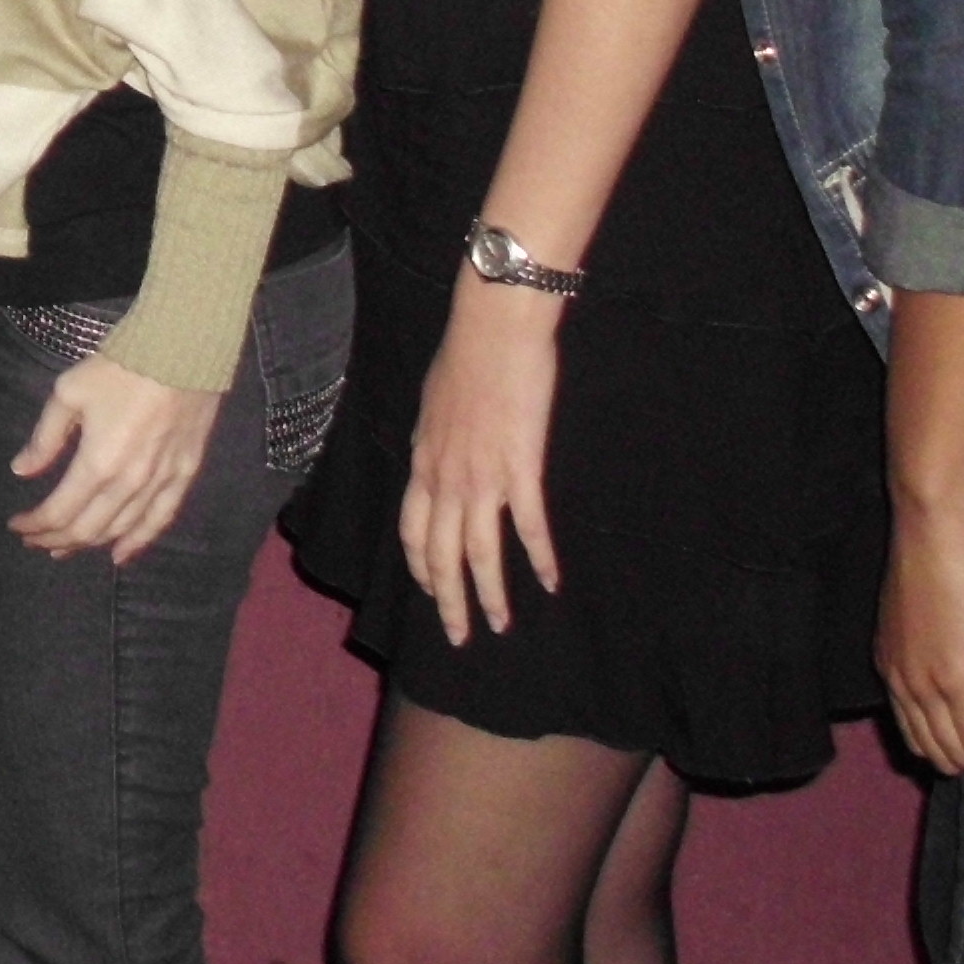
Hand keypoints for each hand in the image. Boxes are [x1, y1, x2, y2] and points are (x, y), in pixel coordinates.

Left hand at [10, 351, 219, 561]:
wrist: (182, 351)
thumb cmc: (120, 367)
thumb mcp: (69, 393)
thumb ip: (45, 438)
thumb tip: (21, 470)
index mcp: (97, 464)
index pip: (58, 512)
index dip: (34, 525)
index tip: (16, 525)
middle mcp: (129, 484)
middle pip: (87, 529)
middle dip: (55, 539)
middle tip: (34, 541)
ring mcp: (160, 483)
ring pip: (120, 530)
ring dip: (89, 544)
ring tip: (64, 549)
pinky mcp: (184, 475)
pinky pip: (160, 520)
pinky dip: (138, 542)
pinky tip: (120, 554)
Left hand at [401, 271, 563, 645]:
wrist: (494, 328)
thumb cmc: (466, 354)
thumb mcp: (434, 401)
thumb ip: (436, 438)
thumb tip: (435, 452)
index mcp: (423, 461)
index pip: (412, 530)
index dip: (420, 567)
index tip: (430, 590)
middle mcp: (445, 477)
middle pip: (439, 555)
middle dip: (448, 601)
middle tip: (460, 635)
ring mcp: (482, 476)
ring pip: (478, 553)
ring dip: (489, 595)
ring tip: (499, 625)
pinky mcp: (520, 468)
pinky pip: (528, 527)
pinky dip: (540, 558)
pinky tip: (551, 582)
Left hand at [881, 494, 963, 772]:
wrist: (936, 519)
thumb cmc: (941, 550)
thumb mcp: (934, 611)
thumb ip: (943, 644)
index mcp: (890, 666)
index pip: (918, 735)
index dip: (960, 723)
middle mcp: (900, 683)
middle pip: (938, 754)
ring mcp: (925, 685)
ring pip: (961, 755)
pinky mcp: (956, 680)